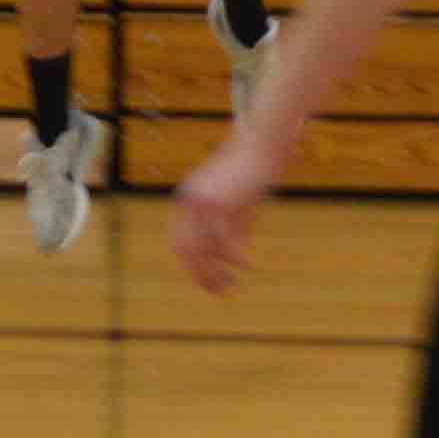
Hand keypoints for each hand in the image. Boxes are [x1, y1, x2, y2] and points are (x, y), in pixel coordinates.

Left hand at [171, 138, 273, 291]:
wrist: (259, 145)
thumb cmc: (249, 174)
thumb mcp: (237, 204)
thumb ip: (233, 229)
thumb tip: (237, 258)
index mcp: (186, 200)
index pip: (179, 242)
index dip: (191, 265)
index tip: (205, 281)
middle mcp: (188, 202)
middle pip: (187, 250)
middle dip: (201, 275)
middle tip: (218, 292)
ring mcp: (202, 203)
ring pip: (204, 249)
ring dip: (218, 272)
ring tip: (231, 287)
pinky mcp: (221, 203)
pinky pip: (225, 240)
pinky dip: (236, 257)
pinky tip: (248, 266)